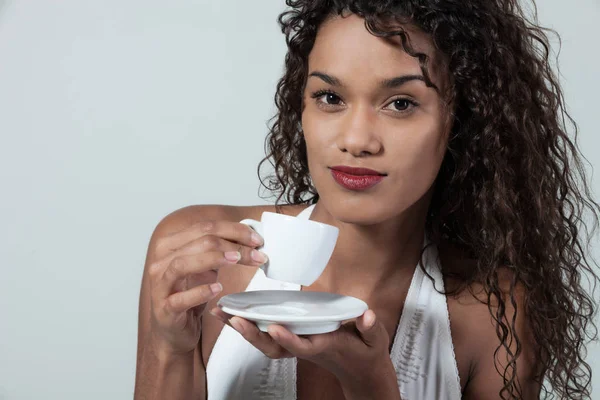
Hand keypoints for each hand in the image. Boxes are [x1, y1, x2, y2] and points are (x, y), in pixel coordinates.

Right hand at [147, 219, 267, 357]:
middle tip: (257, 251)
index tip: (256, 239)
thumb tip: (249, 236)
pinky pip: (180, 298)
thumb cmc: (188, 295)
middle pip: (199, 241)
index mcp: (170, 245)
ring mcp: (160, 286)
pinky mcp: (164, 309)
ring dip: (213, 259)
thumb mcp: (205, 268)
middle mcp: (161, 261)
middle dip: (232, 244)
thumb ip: (218, 250)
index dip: (233, 229)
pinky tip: (218, 289)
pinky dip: (200, 291)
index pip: (204, 227)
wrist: (173, 331)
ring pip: (182, 264)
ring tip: (237, 260)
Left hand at [210, 308, 400, 398]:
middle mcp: (306, 347)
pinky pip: (267, 335)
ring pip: (266, 343)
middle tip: (233, 319)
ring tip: (222, 313)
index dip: (288, 338)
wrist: (360, 368)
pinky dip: (250, 326)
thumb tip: (366, 315)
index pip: (303, 345)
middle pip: (274, 348)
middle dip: (253, 335)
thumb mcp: (374, 340)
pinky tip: (234, 314)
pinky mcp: (293, 339)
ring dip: (244, 329)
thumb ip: (370, 328)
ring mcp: (298, 345)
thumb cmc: (366, 351)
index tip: (274, 327)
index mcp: (325, 346)